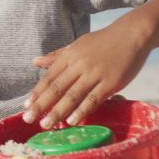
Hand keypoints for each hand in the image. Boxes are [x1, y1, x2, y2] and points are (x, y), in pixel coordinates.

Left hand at [23, 19, 151, 128]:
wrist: (132, 34)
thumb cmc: (104, 41)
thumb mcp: (77, 45)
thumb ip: (56, 56)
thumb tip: (35, 61)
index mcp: (70, 56)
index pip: (49, 77)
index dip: (37, 92)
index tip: (26, 105)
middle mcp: (79, 64)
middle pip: (57, 87)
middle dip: (41, 104)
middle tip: (29, 118)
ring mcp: (95, 73)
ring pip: (73, 95)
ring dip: (58, 111)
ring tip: (46, 124)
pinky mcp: (111, 82)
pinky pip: (93, 98)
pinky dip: (82, 110)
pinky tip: (72, 121)